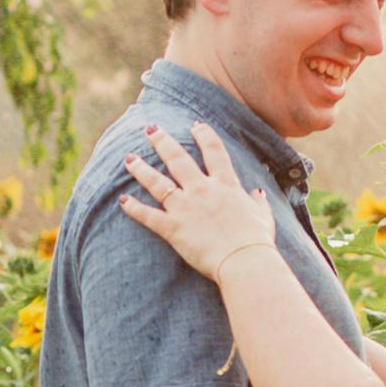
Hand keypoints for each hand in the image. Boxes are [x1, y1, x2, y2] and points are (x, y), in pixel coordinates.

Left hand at [118, 123, 281, 279]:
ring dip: (141, 169)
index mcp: (226, 185)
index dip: (204, 135)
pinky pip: (148, 215)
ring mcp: (185, 207)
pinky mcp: (173, 228)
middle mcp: (202, 190)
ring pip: (157, 182)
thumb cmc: (256, 241)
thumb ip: (258, 202)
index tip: (195, 125)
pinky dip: (134, 208)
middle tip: (150, 129)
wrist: (244, 260)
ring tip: (129, 159)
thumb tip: (257, 193)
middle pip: (177, 158)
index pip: (214, 151)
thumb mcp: (263, 217)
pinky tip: (122, 200)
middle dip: (162, 141)